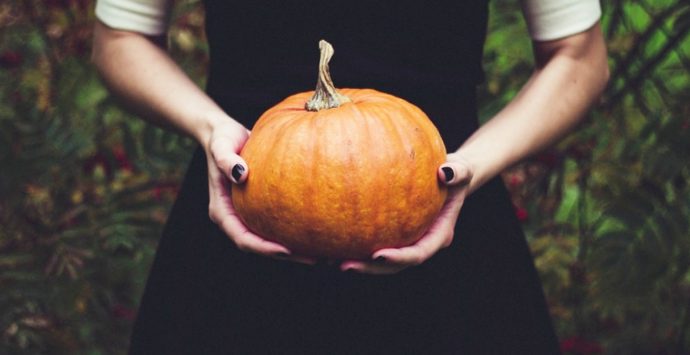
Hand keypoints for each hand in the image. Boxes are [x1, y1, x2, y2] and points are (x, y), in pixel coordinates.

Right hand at [205, 120, 315, 264]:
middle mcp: (235, 218)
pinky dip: (296, 230)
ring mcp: (248, 214)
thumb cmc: (222, 138)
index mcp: (222, 212)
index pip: (243, 238)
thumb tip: (241, 174)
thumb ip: (226, 159)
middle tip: (315, 258)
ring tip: (324, 251)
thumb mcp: (221, 146)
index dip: (264, 248)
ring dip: (295, 248)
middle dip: (286, 255)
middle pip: (260, 246)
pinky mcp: (261, 208)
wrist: (225, 134)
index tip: (286, 250)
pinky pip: (279, 223)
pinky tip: (319, 228)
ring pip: (271, 239)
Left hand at [339, 153, 472, 273]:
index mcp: (438, 235)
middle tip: (344, 266)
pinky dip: (353, 244)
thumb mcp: (462, 168)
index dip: (399, 259)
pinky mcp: (391, 233)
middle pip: (395, 265)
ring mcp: (405, 240)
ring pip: (380, 260)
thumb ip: (458, 172)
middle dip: (370, 269)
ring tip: (330, 260)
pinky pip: (371, 241)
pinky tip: (330, 240)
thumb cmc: (454, 171)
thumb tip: (445, 172)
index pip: (418, 253)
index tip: (378, 255)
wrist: (447, 176)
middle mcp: (420, 242)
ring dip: (358, 263)